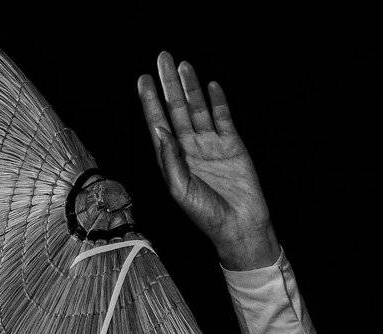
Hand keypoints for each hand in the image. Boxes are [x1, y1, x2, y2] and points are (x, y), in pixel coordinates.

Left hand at [137, 53, 279, 270]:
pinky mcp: (232, 146)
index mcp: (174, 161)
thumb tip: (159, 128)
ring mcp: (211, 146)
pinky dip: (217, 102)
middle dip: (169, 85)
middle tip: (163, 59)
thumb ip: (169, 159)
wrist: (239, 226)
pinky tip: (210, 86)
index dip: (151, 102)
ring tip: (183, 65)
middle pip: (177, 110)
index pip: (159, 124)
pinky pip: (223, 119)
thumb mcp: (180, 189)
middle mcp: (190, 150)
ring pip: (198, 110)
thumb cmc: (207, 215)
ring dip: (191, 88)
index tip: (143, 80)